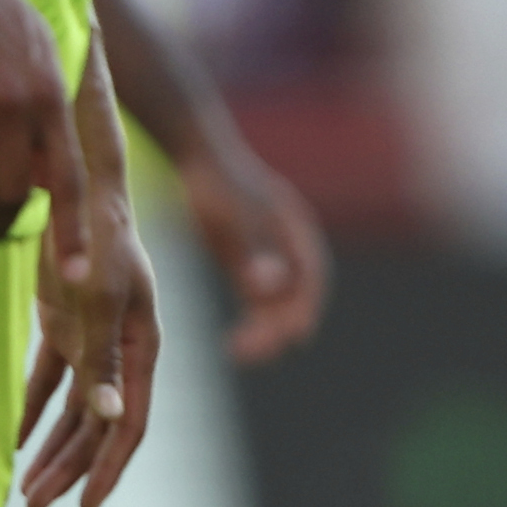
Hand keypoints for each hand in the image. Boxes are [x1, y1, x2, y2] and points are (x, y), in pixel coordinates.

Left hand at [16, 179, 160, 506]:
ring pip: (75, 408)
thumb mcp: (100, 292)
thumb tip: (108, 415)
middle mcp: (123, 346)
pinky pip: (50, 380)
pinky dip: (34, 410)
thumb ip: (104, 354)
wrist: (81, 180)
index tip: (86, 506)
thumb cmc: (98, 230)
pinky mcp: (66, 322)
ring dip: (52, 448)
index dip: (109, 466)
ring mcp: (94, 335)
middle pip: (99, 423)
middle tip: (38, 506)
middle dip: (71, 468)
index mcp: (144, 343)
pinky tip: (16, 440)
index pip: (131, 420)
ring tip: (26, 490)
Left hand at [180, 144, 329, 363]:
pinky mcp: (247, 258)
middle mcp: (289, 244)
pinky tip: (234, 339)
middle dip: (279, 326)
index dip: (304, 308)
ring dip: (265, 328)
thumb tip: (266, 289)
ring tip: (239, 350)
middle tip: (251, 351)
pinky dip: (253, 319)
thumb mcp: (234, 217)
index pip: (311, 279)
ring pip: (276, 301)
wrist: (194, 154)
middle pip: (295, 295)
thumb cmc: (217, 182)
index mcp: (295, 230)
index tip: (292, 337)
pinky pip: (257, 298)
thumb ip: (253, 251)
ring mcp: (269, 252)